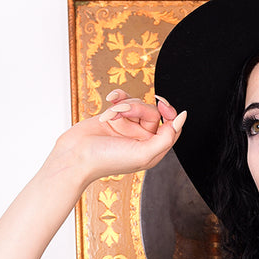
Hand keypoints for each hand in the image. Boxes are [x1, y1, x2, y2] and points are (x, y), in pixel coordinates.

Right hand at [45, 89, 186, 185]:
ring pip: (137, 104)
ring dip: (124, 105)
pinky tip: (110, 100)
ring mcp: (127, 128)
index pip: (171, 128)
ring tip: (112, 114)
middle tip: (122, 113)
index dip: (170, 113)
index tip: (161, 103)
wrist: (76, 156)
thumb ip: (166, 138)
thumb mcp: (144, 154)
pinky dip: (118, 98)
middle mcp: (141, 139)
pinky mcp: (113, 118)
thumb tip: (182, 118)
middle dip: (137, 108)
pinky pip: (123, 100)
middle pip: (152, 113)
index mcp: (153, 150)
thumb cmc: (107, 160)